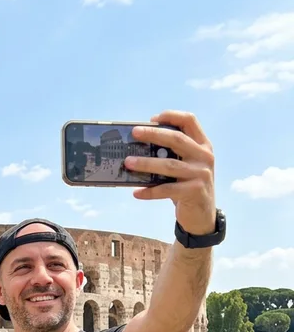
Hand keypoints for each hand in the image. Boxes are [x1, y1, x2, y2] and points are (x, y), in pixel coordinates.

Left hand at [127, 111, 215, 235]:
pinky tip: (136, 193)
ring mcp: (201, 174)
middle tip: (134, 133)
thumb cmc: (187, 186)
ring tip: (128, 162)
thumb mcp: (186, 167)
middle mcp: (204, 156)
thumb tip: (138, 148)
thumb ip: (172, 155)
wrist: (202, 215)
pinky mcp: (194, 191)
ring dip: (146, 163)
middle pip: (177, 139)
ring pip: (169, 165)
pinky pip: (167, 189)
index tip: (152, 118)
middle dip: (154, 134)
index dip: (171, 116)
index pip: (190, 121)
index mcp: (202, 145)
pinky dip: (150, 192)